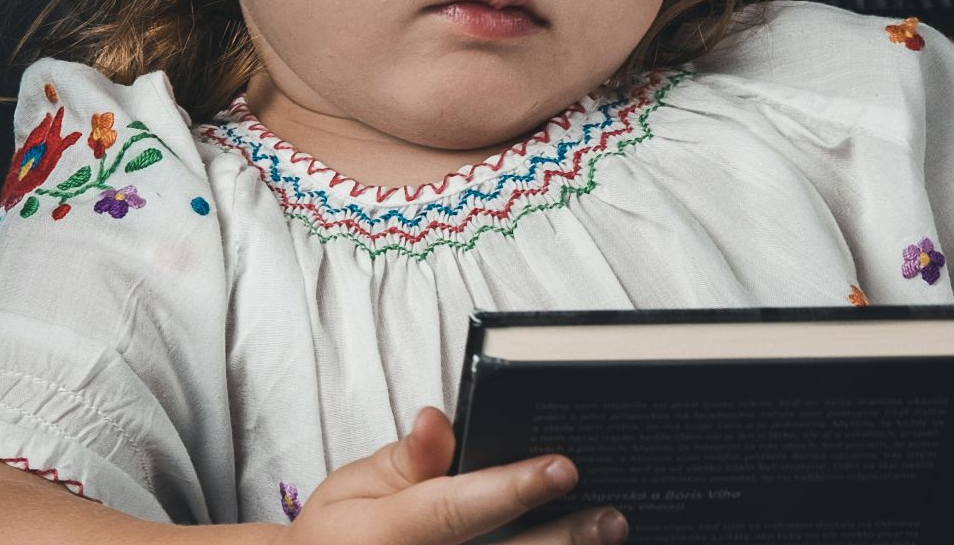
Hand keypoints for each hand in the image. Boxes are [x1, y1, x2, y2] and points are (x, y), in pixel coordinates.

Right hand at [276, 405, 627, 544]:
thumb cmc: (342, 532)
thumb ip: (406, 459)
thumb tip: (440, 420)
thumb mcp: (354, 488)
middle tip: (611, 518)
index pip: (455, 512)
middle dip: (560, 540)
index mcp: (386, 537)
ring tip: (608, 536)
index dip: (510, 490)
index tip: (563, 468)